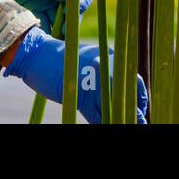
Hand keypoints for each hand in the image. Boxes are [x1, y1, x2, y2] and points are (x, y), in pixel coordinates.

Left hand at [0, 0, 92, 33]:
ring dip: (58, 29)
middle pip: (72, 11)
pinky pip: (44, 22)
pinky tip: (43, 36)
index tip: (71, 13)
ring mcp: (49, 0)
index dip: (81, 5)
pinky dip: (45, 30)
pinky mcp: (36, 8)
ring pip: (59, 19)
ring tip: (54, 39)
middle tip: (64, 32)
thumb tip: (72, 2)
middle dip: (70, 22)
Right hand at [4, 27, 147, 123]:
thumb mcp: (88, 59)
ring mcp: (93, 80)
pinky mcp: (80, 94)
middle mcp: (104, 66)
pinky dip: (104, 121)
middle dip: (135, 107)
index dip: (140, 95)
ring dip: (123, 117)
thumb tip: (119, 89)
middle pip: (127, 92)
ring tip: (131, 123)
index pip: (133, 78)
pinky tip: (109, 123)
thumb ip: (105, 70)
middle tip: (140, 118)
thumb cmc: (62, 58)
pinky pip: (97, 114)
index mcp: (108, 56)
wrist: (37, 55)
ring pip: (114, 105)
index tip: (141, 106)